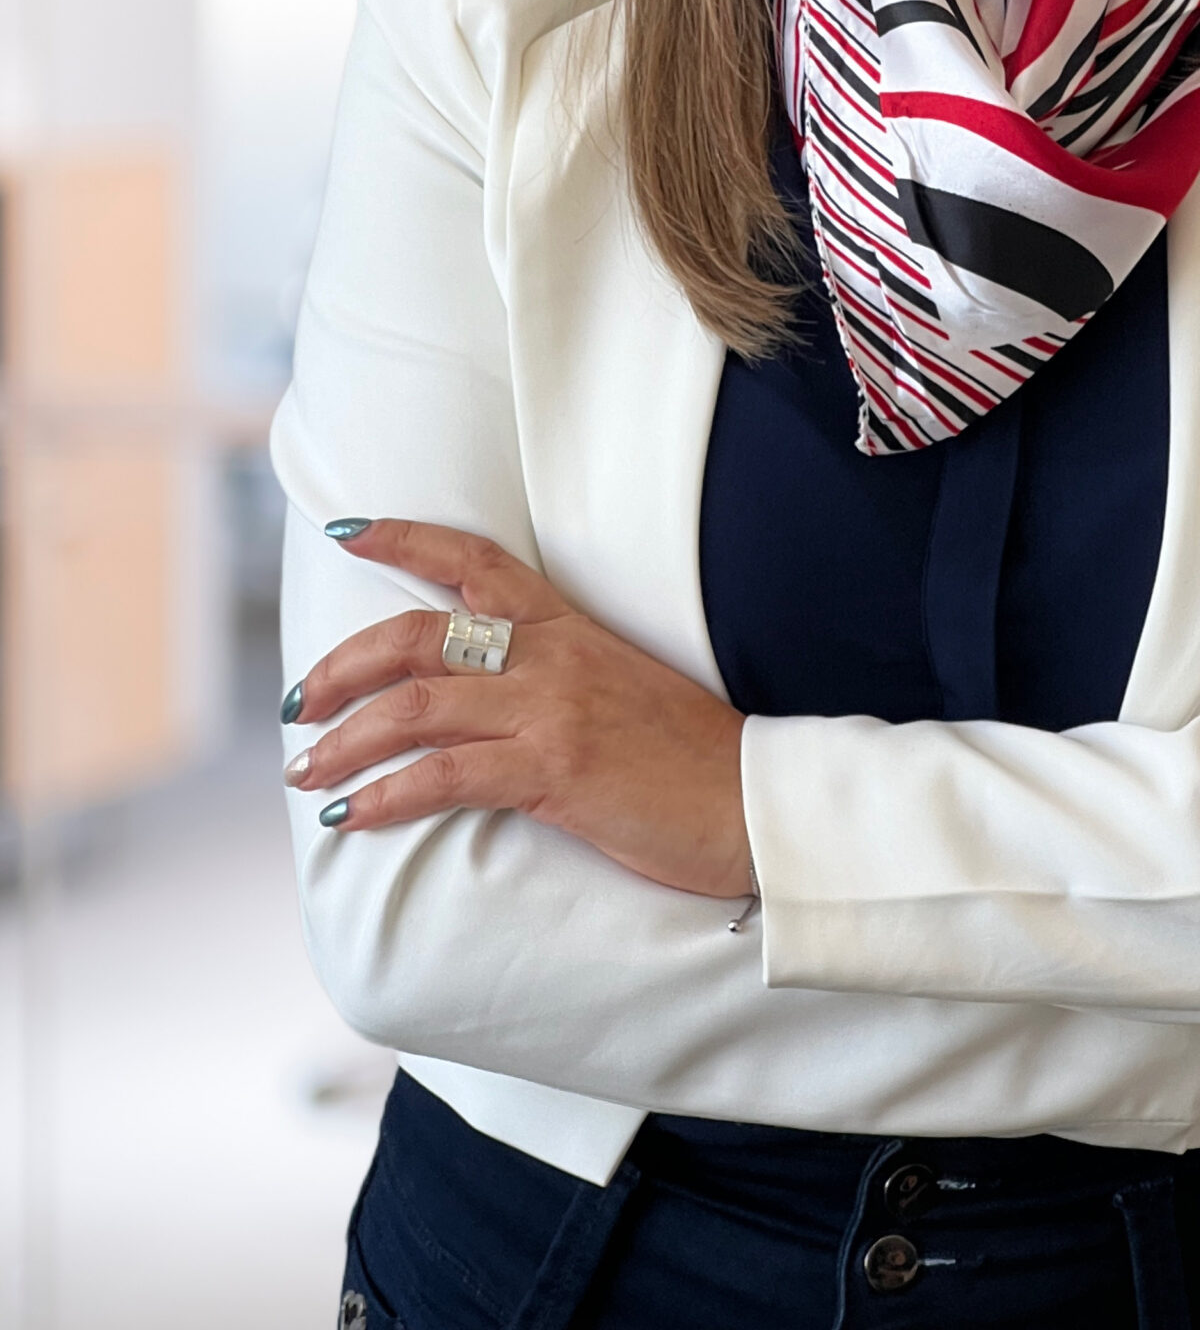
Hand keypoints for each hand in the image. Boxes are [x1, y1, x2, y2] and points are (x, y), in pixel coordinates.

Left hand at [282, 519, 751, 898]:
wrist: (753, 805)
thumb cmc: (691, 759)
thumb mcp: (623, 690)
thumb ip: (558, 680)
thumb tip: (487, 702)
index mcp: (572, 629)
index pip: (476, 562)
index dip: (405, 539)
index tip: (348, 530)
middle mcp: (554, 657)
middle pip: (419, 635)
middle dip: (344, 666)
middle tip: (298, 700)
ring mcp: (552, 710)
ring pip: (416, 705)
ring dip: (344, 739)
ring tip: (306, 771)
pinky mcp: (554, 771)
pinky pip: (446, 776)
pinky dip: (385, 795)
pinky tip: (352, 816)